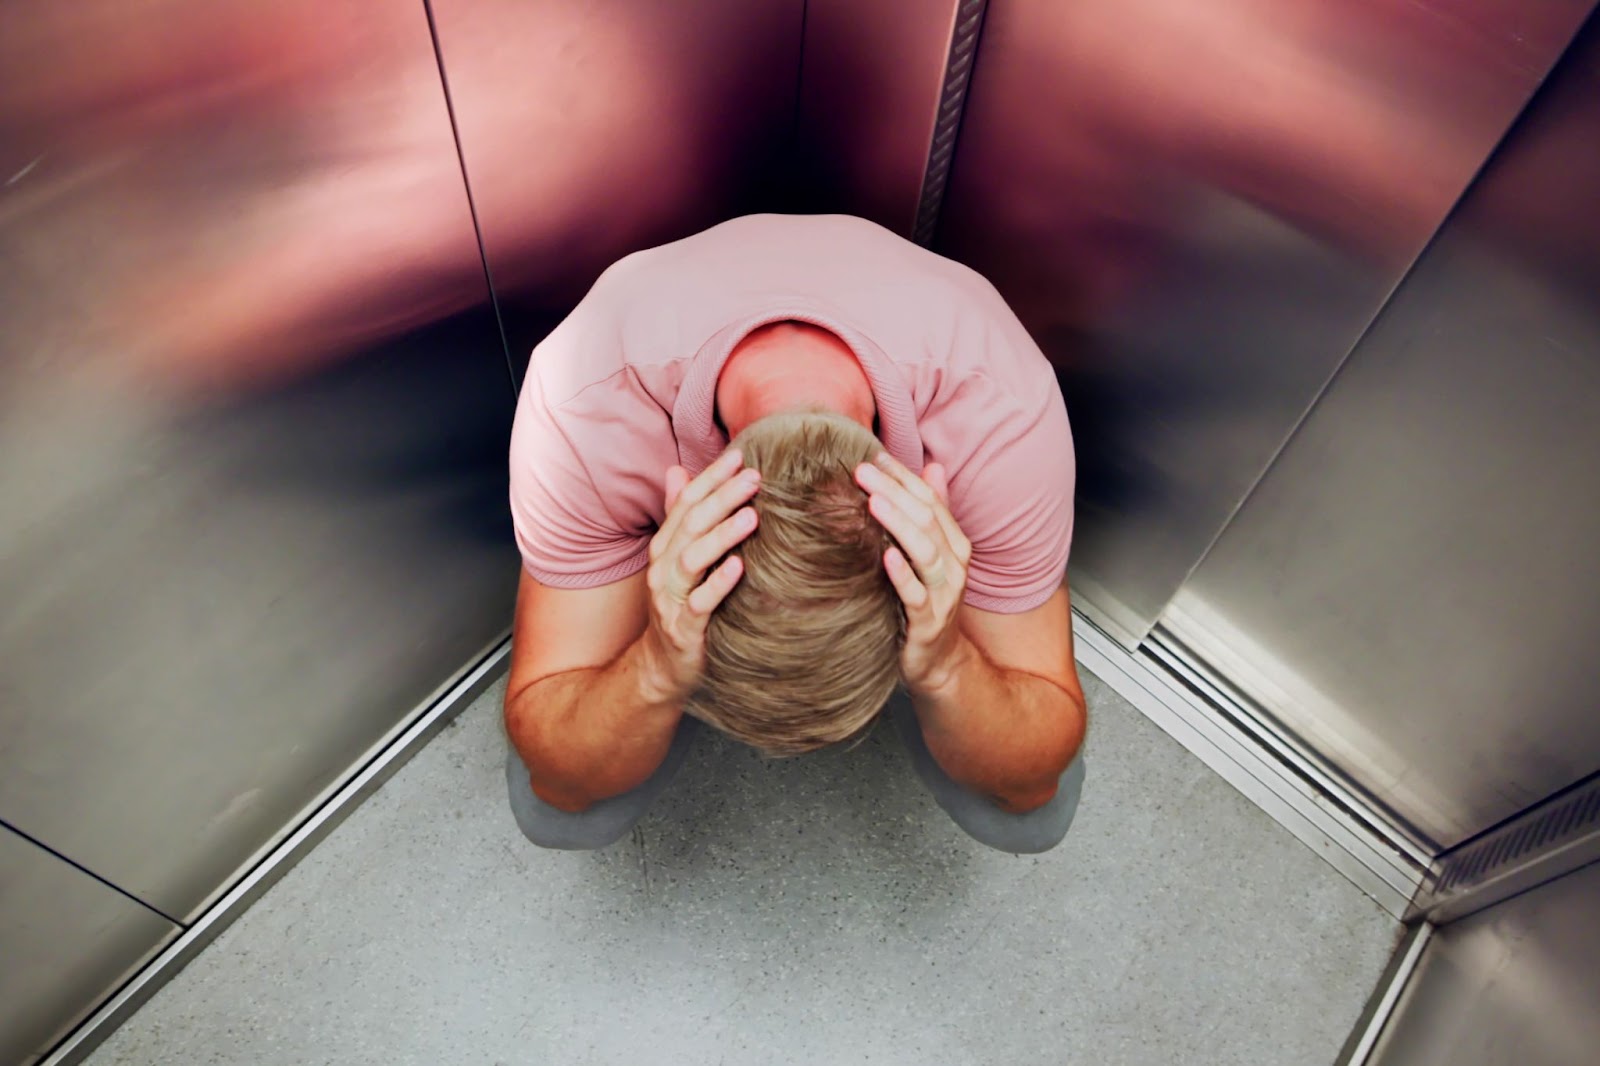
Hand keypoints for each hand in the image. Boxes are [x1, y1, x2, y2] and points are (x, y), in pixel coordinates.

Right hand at [639, 448, 760, 701]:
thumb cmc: (680, 607)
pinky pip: (700, 603)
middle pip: (691, 523)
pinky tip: (740, 568)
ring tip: (752, 516)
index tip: (741, 456)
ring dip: (722, 535)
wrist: (662, 666)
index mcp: (665, 546)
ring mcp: (670, 598)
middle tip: (755, 478)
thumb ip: (679, 516)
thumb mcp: (677, 558)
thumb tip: (678, 470)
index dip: (711, 478)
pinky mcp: (683, 628)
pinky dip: (719, 584)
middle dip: (723, 497)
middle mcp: (663, 567)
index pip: (687, 502)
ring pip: (692, 558)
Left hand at [854, 452, 973, 693]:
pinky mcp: (929, 622)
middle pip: (926, 520)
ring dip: (899, 524)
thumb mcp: (933, 555)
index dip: (903, 477)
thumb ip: (935, 513)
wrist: (939, 663)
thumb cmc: (928, 603)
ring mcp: (944, 595)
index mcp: (954, 545)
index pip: (930, 501)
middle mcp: (954, 565)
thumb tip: (933, 466)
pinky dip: (902, 574)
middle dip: (895, 492)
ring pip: (926, 551)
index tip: (873, 456)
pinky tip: (885, 555)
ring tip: (873, 501)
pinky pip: (917, 595)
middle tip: (862, 471)